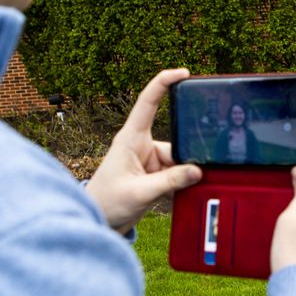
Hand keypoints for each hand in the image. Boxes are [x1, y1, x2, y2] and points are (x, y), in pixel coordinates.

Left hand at [85, 69, 201, 233]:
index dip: (164, 82)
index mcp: (131, 139)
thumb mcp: (140, 192)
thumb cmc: (107, 202)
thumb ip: (170, 182)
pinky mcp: (152, 174)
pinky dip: (178, 185)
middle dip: (183, 160)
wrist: (98, 222)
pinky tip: (173, 198)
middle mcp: (140, 145)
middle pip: (174, 142)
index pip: (148, 102)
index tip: (184, 73)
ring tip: (167, 195)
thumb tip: (197, 171)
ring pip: (177, 161)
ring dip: (179, 177)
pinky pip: (174, 173)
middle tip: (184, 178)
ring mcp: (147, 160)